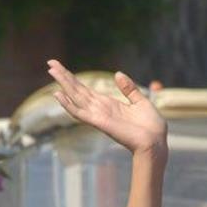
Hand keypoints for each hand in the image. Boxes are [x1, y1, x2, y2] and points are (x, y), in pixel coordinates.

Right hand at [47, 59, 166, 156]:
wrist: (155, 142)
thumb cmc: (150, 126)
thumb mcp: (140, 101)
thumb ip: (128, 89)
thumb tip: (117, 74)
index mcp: (108, 104)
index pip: (85, 89)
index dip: (73, 78)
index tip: (61, 67)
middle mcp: (100, 109)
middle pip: (77, 91)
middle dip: (64, 77)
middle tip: (50, 63)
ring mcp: (98, 116)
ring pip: (75, 98)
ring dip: (63, 85)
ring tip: (51, 71)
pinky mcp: (99, 122)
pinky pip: (80, 113)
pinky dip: (68, 105)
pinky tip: (58, 95)